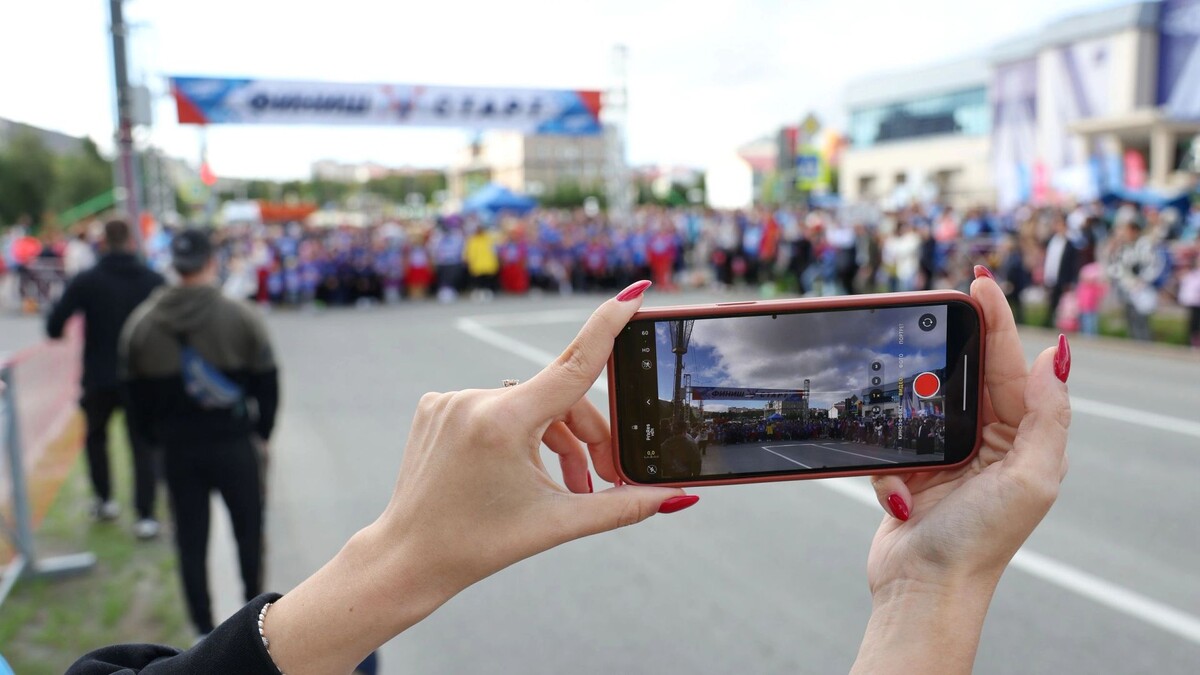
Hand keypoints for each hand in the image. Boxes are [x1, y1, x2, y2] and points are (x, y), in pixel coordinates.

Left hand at [265, 281, 691, 674]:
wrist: (407, 558)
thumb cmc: (479, 544)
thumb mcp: (557, 523)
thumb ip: (623, 506)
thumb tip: (678, 498)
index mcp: (504, 423)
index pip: (573, 363)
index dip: (609, 326)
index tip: (634, 292)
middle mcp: (474, 400)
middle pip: (558, 398)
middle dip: (587, 435)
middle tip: (602, 478)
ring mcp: (449, 400)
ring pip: (527, 405)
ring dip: (554, 438)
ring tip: (565, 485)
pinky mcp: (435, 407)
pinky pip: (494, 407)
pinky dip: (516, 433)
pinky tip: (513, 469)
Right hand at [852, 267, 1070, 673]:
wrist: (923, 587)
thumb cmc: (981, 540)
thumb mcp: (1031, 478)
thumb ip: (1047, 417)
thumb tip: (1055, 356)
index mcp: (1021, 438)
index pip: (1009, 364)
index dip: (997, 320)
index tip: (979, 282)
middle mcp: (987, 441)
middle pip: (967, 372)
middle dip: (955, 340)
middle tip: (942, 300)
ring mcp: (946, 454)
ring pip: (924, 399)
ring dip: (912, 399)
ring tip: (908, 381)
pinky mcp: (909, 469)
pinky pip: (893, 440)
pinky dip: (890, 459)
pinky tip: (898, 494)